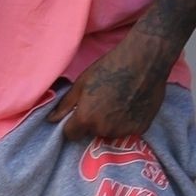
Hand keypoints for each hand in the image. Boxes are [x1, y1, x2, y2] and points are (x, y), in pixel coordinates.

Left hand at [47, 36, 168, 140]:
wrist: (144, 61)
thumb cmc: (109, 68)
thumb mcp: (82, 83)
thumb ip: (65, 105)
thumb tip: (51, 119)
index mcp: (86, 119)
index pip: (71, 134)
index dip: (73, 124)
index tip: (79, 113)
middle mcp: (104, 130)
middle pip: (92, 133)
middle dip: (93, 122)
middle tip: (102, 102)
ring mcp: (124, 131)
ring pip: (110, 133)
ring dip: (111, 123)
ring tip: (118, 102)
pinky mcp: (140, 129)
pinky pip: (128, 130)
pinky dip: (127, 121)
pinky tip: (131, 104)